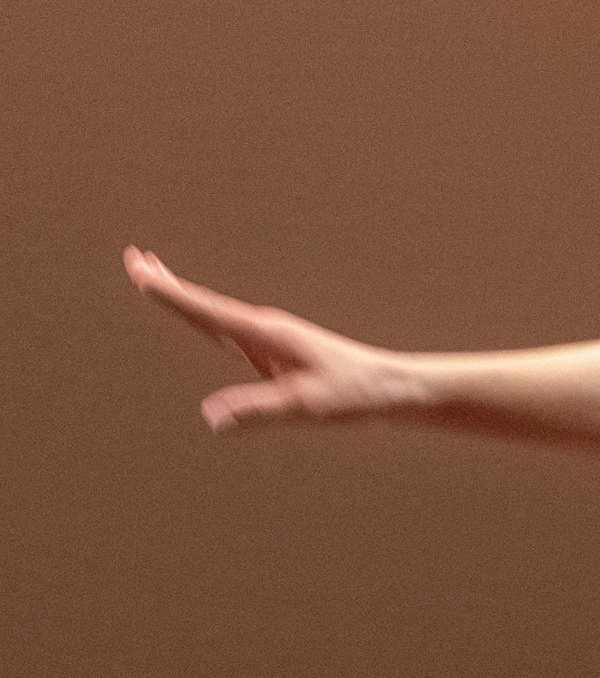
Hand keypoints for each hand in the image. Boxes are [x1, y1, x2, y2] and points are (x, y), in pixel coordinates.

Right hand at [124, 247, 404, 431]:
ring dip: (184, 296)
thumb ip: (257, 410)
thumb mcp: (304, 407)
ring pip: (216, 315)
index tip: (140, 272)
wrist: (389, 386)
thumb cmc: (351, 395)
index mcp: (266, 334)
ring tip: (155, 277)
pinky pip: (232, 332)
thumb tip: (211, 418)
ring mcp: (270, 338)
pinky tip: (202, 319)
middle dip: (167, 283)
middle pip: (205, 303)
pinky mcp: (277, 351)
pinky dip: (207, 319)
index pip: (207, 311)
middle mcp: (264, 328)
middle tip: (133, 258)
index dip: (170, 294)